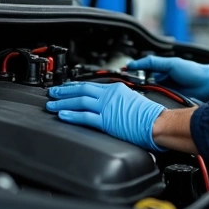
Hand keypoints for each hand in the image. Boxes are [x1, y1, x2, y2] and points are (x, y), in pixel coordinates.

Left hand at [46, 82, 164, 150]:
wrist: (157, 123)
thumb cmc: (150, 115)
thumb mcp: (132, 99)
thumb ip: (119, 100)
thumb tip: (111, 104)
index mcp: (116, 89)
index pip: (90, 86)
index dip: (74, 87)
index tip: (65, 88)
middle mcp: (110, 96)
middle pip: (81, 91)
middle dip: (64, 92)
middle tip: (51, 93)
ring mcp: (107, 108)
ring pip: (80, 102)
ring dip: (63, 103)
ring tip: (51, 105)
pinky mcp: (107, 121)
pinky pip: (86, 117)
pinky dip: (72, 115)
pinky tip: (63, 115)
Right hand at [126, 56, 208, 100]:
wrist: (208, 84)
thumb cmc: (192, 71)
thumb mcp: (171, 64)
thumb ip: (154, 63)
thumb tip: (135, 63)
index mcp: (160, 69)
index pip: (141, 71)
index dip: (131, 73)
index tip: (121, 74)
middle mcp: (160, 81)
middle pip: (142, 84)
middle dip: (134, 86)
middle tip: (126, 87)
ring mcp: (164, 91)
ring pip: (148, 94)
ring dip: (142, 95)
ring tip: (134, 96)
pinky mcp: (169, 101)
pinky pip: (157, 102)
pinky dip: (152, 103)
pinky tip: (147, 103)